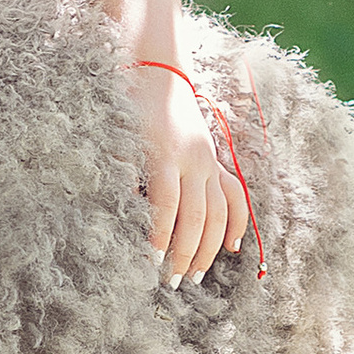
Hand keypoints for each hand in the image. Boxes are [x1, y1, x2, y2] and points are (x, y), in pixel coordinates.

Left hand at [137, 61, 247, 284]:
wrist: (159, 71)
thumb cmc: (131, 106)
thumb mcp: (117, 134)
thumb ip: (118, 167)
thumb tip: (114, 204)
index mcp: (165, 153)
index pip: (166, 206)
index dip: (160, 237)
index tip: (151, 264)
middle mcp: (194, 159)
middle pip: (197, 215)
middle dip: (186, 252)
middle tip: (174, 282)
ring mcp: (210, 160)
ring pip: (220, 211)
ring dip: (210, 246)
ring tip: (197, 275)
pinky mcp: (217, 160)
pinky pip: (236, 195)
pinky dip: (238, 221)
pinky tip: (232, 246)